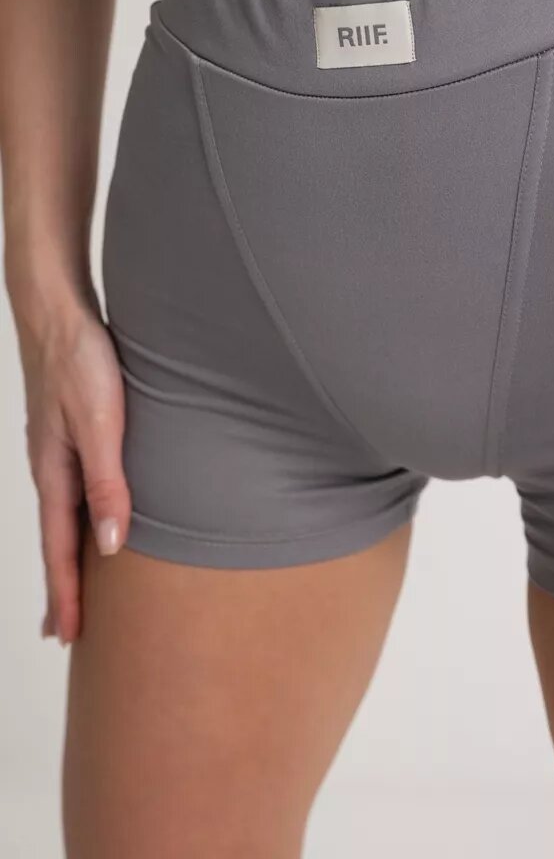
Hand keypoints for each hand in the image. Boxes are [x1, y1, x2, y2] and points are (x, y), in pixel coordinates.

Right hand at [16, 292, 129, 643]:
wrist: (58, 311)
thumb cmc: (81, 362)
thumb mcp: (101, 424)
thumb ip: (107, 482)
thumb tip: (108, 546)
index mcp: (55, 474)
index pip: (60, 549)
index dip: (66, 594)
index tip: (66, 637)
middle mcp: (51, 468)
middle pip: (56, 540)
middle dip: (62, 587)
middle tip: (62, 632)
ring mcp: (56, 450)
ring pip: (63, 516)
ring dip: (68, 555)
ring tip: (74, 585)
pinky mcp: (68, 432)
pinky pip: (71, 490)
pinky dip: (75, 519)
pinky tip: (87, 517)